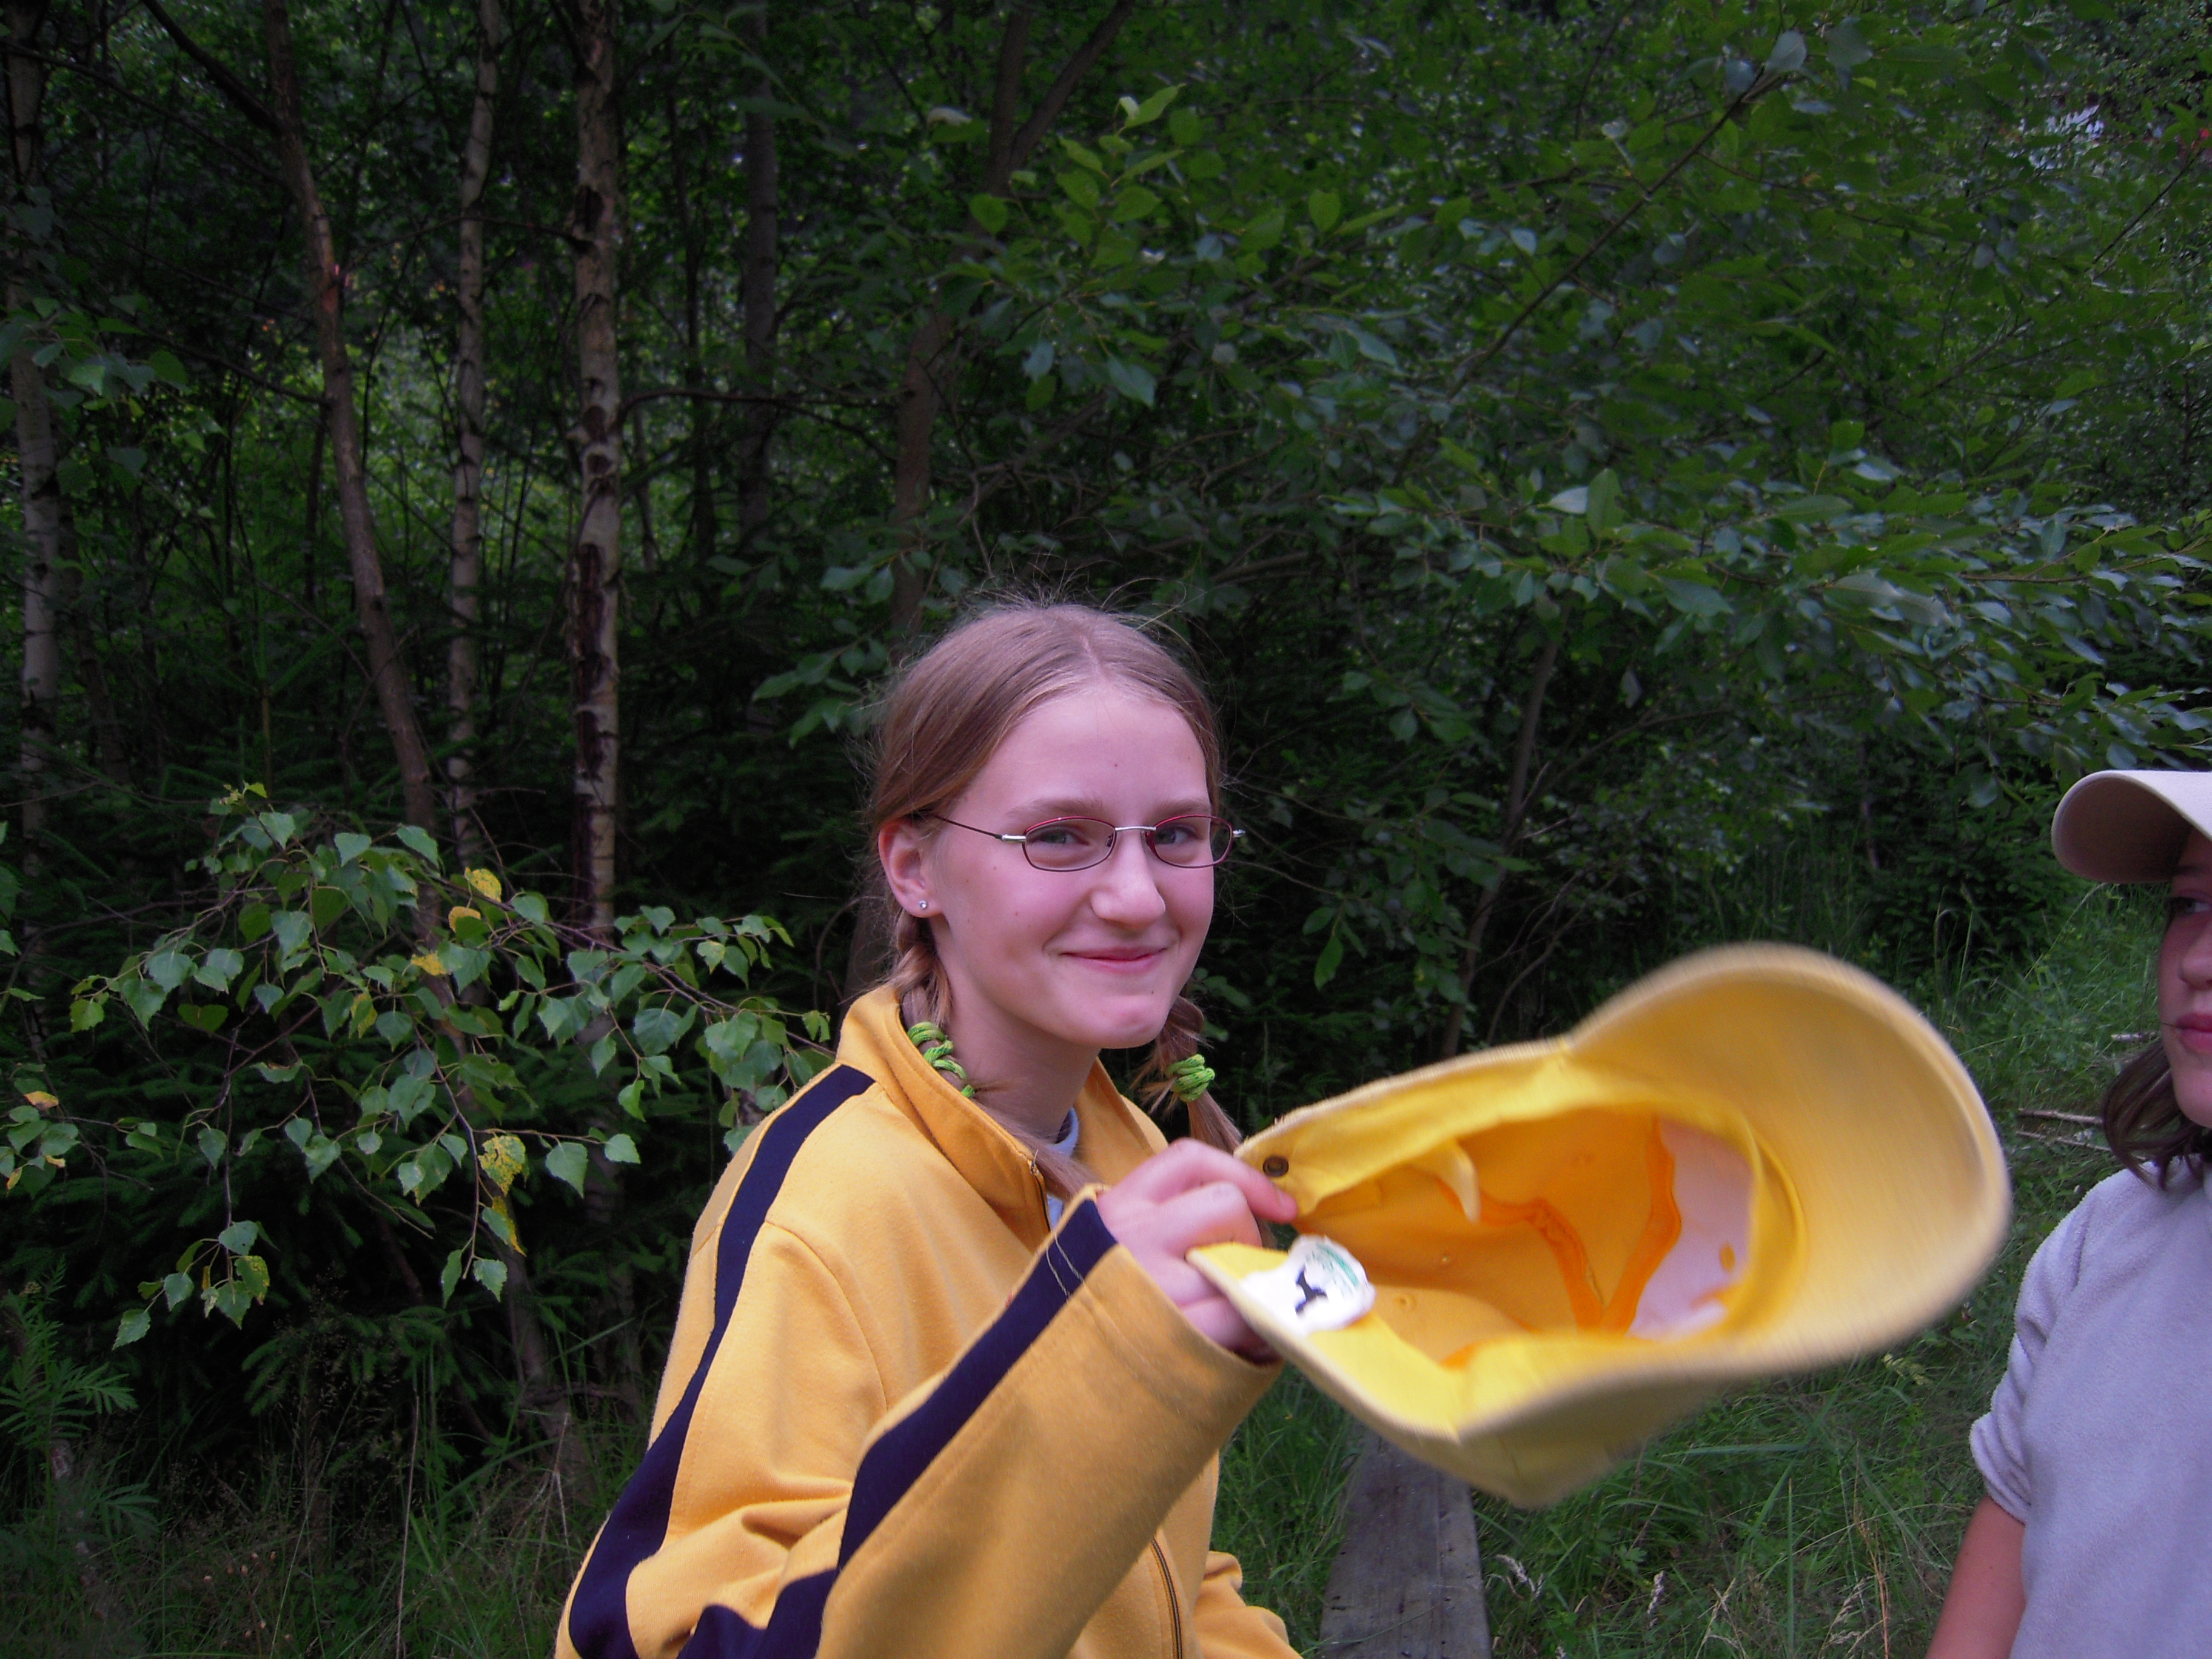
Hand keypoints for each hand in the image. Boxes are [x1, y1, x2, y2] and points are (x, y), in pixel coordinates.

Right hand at [1096, 1139, 1298, 1361]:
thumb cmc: (1095, 1304)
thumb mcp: (1111, 1245)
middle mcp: (1131, 1237)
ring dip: (1250, 1289)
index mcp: (1118, 1208)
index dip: (1246, 1177)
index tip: (1282, 1207)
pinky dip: (1252, 1329)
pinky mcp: (1172, 1337)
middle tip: (1231, 1273)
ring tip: (1236, 1315)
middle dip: (1245, 1237)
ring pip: (1238, 1265)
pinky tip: (1239, 1342)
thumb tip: (1262, 1213)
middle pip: (1226, 1206)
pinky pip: (1237, 1318)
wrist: (1050, 1376)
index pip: (1188, 1161)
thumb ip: (1164, 1222)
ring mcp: (1153, 1287)